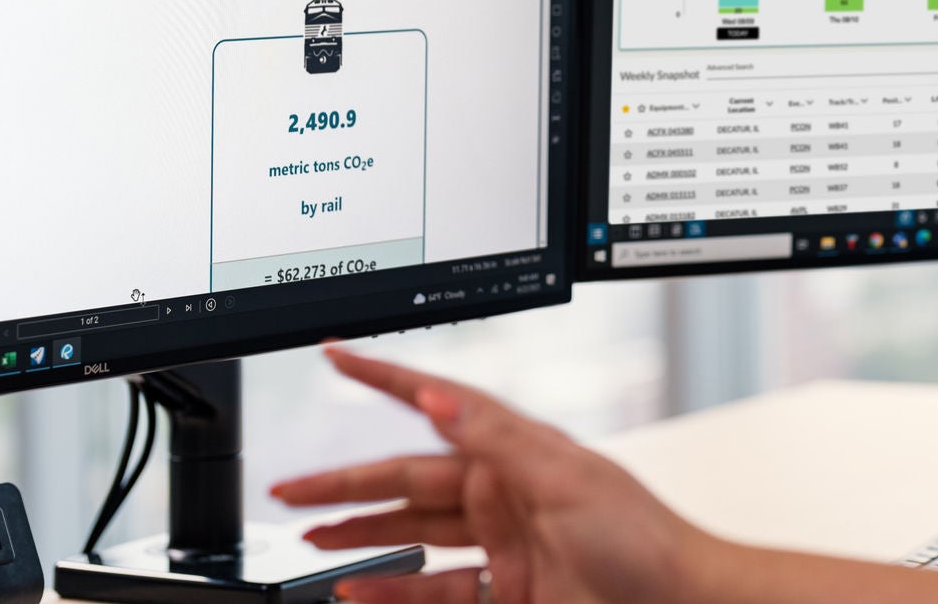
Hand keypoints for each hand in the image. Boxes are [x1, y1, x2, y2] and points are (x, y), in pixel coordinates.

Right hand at [270, 346, 723, 603]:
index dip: (386, 380)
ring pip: (414, 535)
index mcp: (517, 451)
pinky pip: (436, 589)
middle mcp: (504, 492)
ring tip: (313, 539)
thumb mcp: (568, 479)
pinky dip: (394, 590)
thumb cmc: (643, 538)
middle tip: (293, 490)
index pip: (438, 405)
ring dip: (363, 537)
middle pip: (408, 480)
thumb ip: (499, 440)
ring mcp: (503, 543)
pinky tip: (360, 588)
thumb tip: (442, 398)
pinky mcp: (507, 591)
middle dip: (347, 484)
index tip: (339, 357)